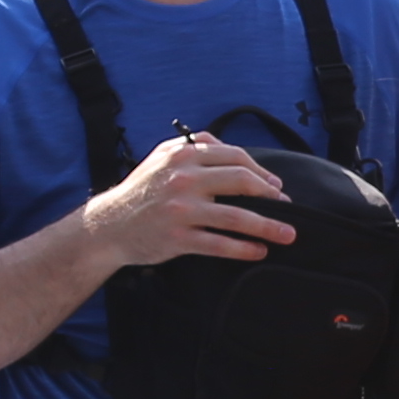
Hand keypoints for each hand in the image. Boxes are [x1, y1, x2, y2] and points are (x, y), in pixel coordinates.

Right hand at [87, 129, 293, 267]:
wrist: (109, 224)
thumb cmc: (143, 189)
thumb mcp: (163, 157)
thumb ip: (197, 146)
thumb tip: (234, 150)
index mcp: (184, 155)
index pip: (236, 157)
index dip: (262, 172)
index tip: (275, 186)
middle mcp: (184, 179)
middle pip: (242, 182)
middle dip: (271, 196)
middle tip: (287, 207)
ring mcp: (181, 210)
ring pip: (237, 217)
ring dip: (268, 226)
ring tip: (288, 234)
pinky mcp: (178, 238)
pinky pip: (220, 244)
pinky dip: (244, 248)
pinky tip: (259, 251)